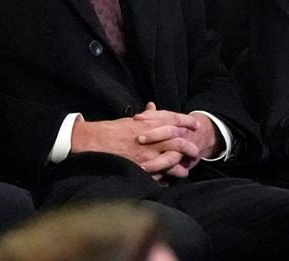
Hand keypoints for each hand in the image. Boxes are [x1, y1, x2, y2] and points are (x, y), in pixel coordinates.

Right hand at [71, 104, 200, 176]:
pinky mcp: (142, 168)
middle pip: (179, 141)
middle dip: (190, 146)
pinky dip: (167, 177)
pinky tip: (170, 179)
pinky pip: (160, 174)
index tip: (194, 125)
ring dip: (182, 165)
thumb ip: (145, 117)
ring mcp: (148, 155)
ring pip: (174, 160)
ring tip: (186, 169)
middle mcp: (151, 139)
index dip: (187, 122)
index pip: (174, 120)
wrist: (94, 142)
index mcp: (148, 124)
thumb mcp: (130, 120)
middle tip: (195, 150)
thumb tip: (153, 108)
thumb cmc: (111, 130)